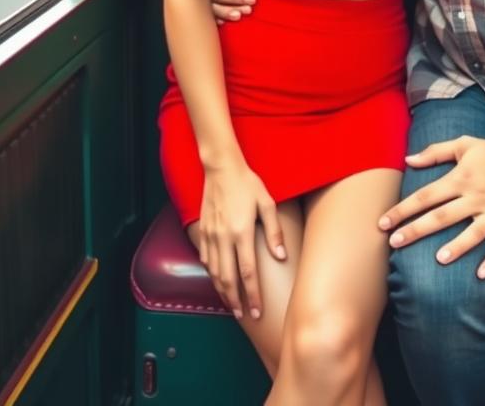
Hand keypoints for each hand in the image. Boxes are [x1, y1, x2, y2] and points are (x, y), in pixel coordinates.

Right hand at [197, 159, 285, 319]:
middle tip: (244, 316)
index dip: (253, 295)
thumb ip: (274, 231)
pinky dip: (212, 275)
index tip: (258, 311)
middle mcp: (223, 238)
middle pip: (228, 279)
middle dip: (236, 301)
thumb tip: (281, 256)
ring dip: (223, 292)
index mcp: (241, 232)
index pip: (248, 273)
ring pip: (214, 273)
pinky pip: (206, 260)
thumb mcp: (267, 203)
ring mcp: (211, 236)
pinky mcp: (203, 231)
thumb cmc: (247, 184)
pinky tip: (218, 281)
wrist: (221, 168)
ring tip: (232, 305)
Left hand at [378, 137, 484, 278]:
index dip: (402, 209)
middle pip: (442, 216)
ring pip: (473, 232)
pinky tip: (481, 274)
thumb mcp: (465, 144)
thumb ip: (436, 151)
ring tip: (439, 259)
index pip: (425, 196)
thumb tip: (409, 159)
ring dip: (458, 246)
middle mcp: (475, 197)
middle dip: (416, 230)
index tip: (383, 223)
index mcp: (460, 178)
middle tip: (395, 243)